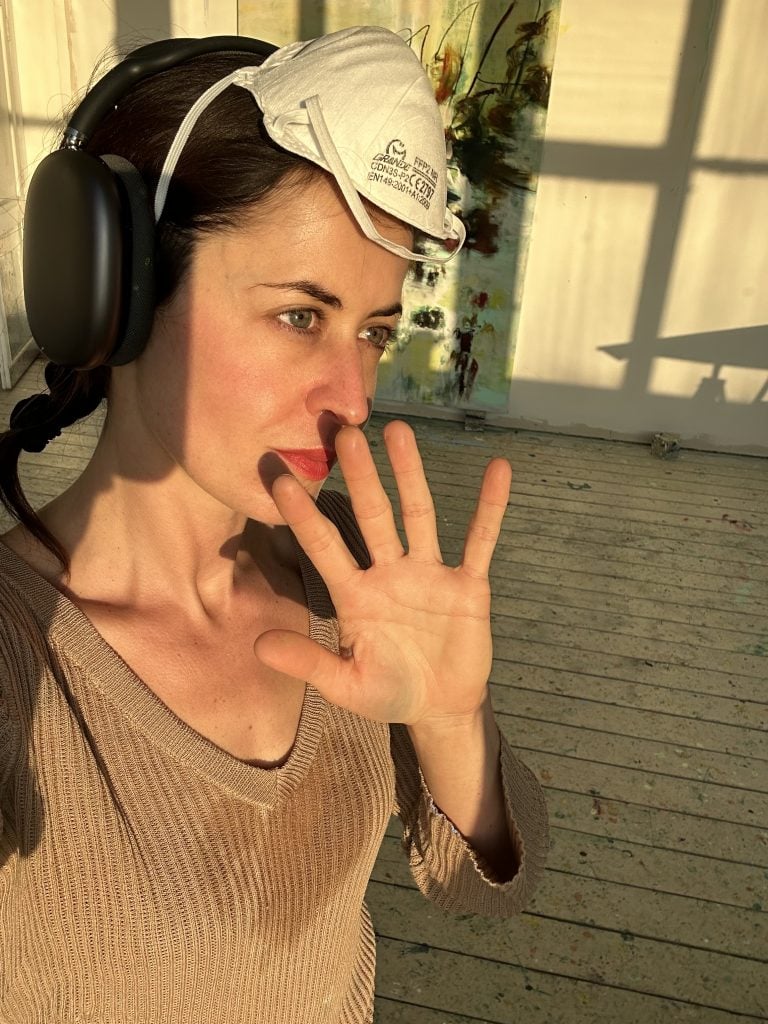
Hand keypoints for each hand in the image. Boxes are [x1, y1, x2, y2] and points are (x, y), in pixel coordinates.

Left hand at [254, 420, 510, 727]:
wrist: (440, 708)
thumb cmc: (388, 692)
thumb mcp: (346, 685)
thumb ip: (309, 664)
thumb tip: (258, 647)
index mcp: (355, 595)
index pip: (326, 549)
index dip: (305, 518)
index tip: (280, 481)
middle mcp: (388, 573)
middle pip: (372, 517)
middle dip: (361, 477)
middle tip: (344, 433)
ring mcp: (429, 574)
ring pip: (419, 515)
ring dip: (411, 475)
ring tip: (399, 431)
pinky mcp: (467, 584)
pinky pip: (479, 540)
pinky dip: (489, 508)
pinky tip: (498, 470)